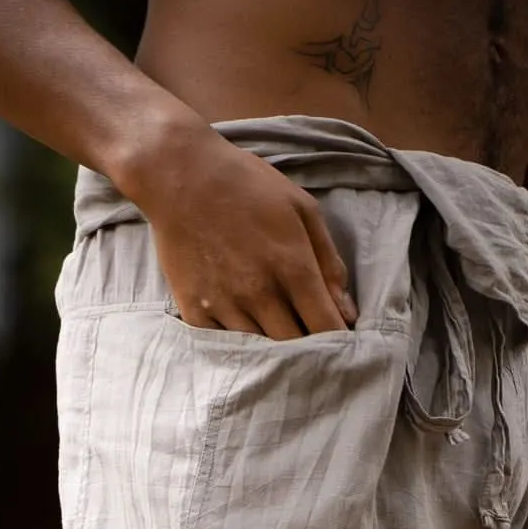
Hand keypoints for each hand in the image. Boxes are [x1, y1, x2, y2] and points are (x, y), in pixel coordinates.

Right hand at [117, 118, 355, 336]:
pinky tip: (245, 328)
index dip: (338, 342)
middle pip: (295, 348)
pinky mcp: (195, 312)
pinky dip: (239, 344)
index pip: (326, 328)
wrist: (179, 176)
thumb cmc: (247, 186)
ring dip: (273, 349)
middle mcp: (259, 293)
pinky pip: (226, 347)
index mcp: (293, 266)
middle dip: (308, 351)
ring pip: (260, 352)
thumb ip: (329, 262)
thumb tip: (347, 312)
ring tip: (276, 333)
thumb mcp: (302, 209)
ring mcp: (225, 305)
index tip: (341, 344)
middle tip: (311, 343)